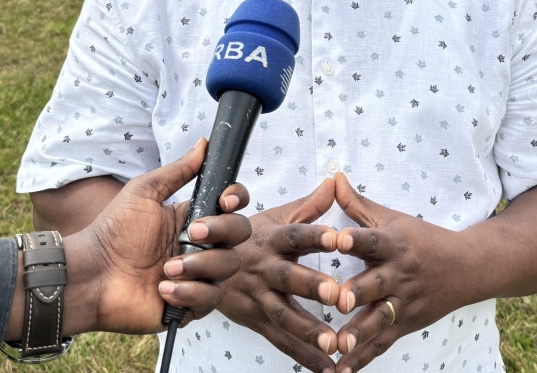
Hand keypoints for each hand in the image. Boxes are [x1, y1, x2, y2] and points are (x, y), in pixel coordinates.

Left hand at [51, 138, 252, 335]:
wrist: (91, 274)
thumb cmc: (112, 231)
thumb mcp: (144, 193)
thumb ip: (178, 171)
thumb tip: (203, 143)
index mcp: (192, 218)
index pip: (232, 207)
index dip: (236, 201)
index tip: (225, 201)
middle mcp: (200, 246)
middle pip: (239, 234)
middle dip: (220, 231)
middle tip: (191, 234)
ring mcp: (198, 275)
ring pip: (228, 267)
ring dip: (200, 265)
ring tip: (167, 268)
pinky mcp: (190, 304)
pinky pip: (210, 298)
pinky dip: (189, 292)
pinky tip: (163, 289)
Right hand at [217, 178, 341, 372]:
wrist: (198, 263)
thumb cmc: (245, 238)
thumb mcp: (273, 217)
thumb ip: (307, 205)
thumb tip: (335, 182)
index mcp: (272, 239)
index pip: (295, 234)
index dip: (315, 235)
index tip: (339, 238)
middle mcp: (264, 268)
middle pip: (288, 276)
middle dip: (311, 286)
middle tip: (337, 294)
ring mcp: (258, 296)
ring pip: (283, 313)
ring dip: (308, 329)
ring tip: (332, 342)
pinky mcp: (255, 320)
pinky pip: (280, 340)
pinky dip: (304, 355)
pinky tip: (327, 367)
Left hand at [331, 174, 472, 372]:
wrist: (469, 268)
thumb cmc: (422, 239)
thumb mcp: (393, 219)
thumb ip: (358, 204)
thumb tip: (333, 177)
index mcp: (394, 244)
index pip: (373, 240)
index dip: (355, 239)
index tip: (336, 239)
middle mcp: (399, 274)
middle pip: (376, 284)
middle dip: (358, 293)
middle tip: (338, 299)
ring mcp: (404, 302)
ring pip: (379, 320)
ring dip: (358, 333)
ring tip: (336, 346)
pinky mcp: (405, 324)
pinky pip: (382, 344)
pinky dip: (363, 359)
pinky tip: (341, 371)